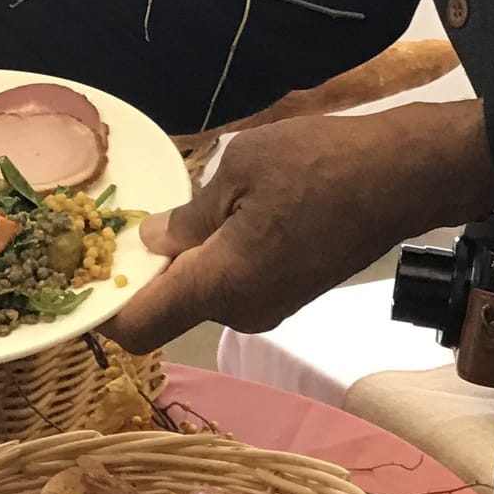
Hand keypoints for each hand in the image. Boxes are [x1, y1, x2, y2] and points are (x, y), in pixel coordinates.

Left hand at [116, 101, 493, 351]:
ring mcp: (271, 308)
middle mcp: (243, 312)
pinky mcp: (293, 294)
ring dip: (192, 261)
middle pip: (171, 309)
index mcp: (222, 286)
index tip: (89, 274)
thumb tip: (150, 243)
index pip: (138, 331)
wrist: (405, 176)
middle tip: (146, 216)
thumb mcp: (240, 169)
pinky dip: (224, 260)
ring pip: (206, 295)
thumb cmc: (321, 163)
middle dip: (151, 272)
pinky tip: (238, 213)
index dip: (104, 310)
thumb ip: (189, 216)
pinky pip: (238, 286)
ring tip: (199, 205)